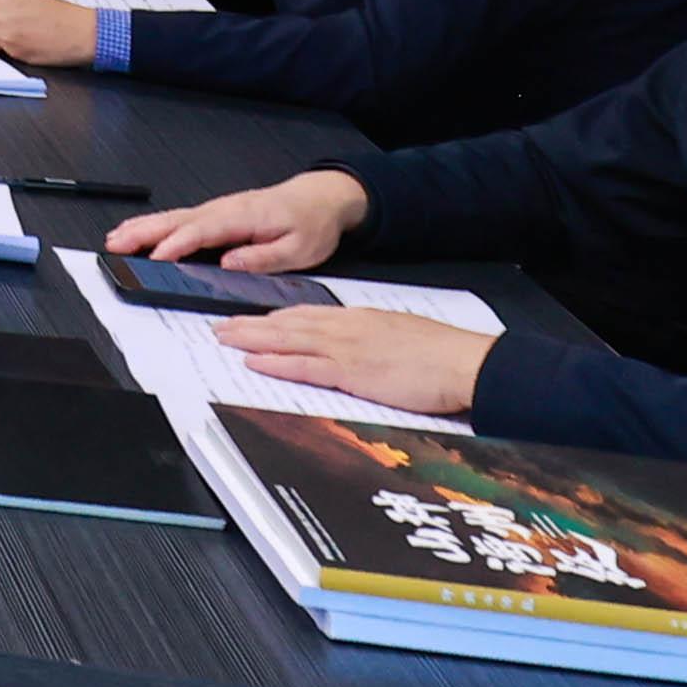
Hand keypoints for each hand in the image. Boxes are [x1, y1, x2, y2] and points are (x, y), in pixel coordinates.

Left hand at [0, 0, 96, 67]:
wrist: (82, 32)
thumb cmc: (63, 14)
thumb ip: (8, 5)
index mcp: (5, 2)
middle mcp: (2, 20)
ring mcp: (7, 39)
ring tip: (16, 35)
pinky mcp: (16, 55)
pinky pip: (4, 52)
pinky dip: (11, 49)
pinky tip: (26, 43)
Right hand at [107, 170, 368, 275]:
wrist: (320, 198)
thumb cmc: (311, 224)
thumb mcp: (299, 249)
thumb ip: (264, 257)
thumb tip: (229, 263)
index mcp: (245, 217)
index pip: (204, 230)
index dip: (177, 244)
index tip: (155, 257)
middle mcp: (226, 210)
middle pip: (178, 220)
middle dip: (145, 232)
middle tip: (117, 244)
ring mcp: (218, 209)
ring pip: (174, 218)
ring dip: (143, 227)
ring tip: (116, 239)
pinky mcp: (216, 214)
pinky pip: (181, 219)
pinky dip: (156, 224)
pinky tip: (139, 231)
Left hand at [221, 305, 488, 417]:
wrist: (466, 362)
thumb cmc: (443, 354)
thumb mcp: (403, 336)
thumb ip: (375, 339)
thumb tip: (362, 348)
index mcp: (361, 319)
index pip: (308, 314)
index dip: (276, 317)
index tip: (254, 319)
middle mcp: (348, 327)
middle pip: (289, 323)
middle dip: (252, 325)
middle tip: (221, 327)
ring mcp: (348, 348)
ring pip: (288, 339)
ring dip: (252, 339)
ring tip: (224, 339)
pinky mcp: (353, 372)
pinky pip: (305, 366)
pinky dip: (276, 363)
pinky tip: (255, 362)